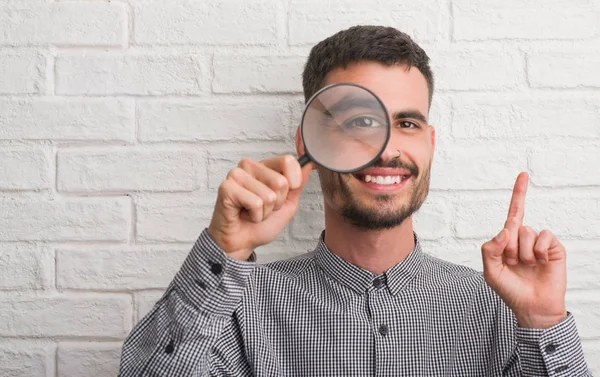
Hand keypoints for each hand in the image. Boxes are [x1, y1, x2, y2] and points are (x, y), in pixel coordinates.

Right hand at [207, 155, 312, 260]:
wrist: (242, 242)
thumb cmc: (261, 224)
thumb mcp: (287, 203)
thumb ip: (298, 184)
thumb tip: (310, 163)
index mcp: (264, 166)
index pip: (287, 161)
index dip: (293, 182)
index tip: (283, 196)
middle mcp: (249, 166)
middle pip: (281, 181)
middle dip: (276, 203)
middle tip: (262, 208)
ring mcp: (236, 175)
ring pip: (268, 195)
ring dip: (265, 211)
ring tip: (252, 212)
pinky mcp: (227, 188)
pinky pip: (255, 203)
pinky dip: (255, 216)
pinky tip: (244, 214)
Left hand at [481, 172, 567, 328]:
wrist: (533, 308)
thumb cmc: (510, 290)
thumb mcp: (490, 271)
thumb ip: (490, 249)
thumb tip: (505, 230)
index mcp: (508, 241)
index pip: (513, 214)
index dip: (518, 194)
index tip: (523, 174)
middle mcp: (524, 239)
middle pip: (513, 226)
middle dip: (509, 248)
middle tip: (514, 265)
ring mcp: (539, 243)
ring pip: (526, 231)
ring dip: (523, 252)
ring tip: (527, 266)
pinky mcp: (554, 248)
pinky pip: (543, 237)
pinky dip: (538, 251)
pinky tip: (540, 264)